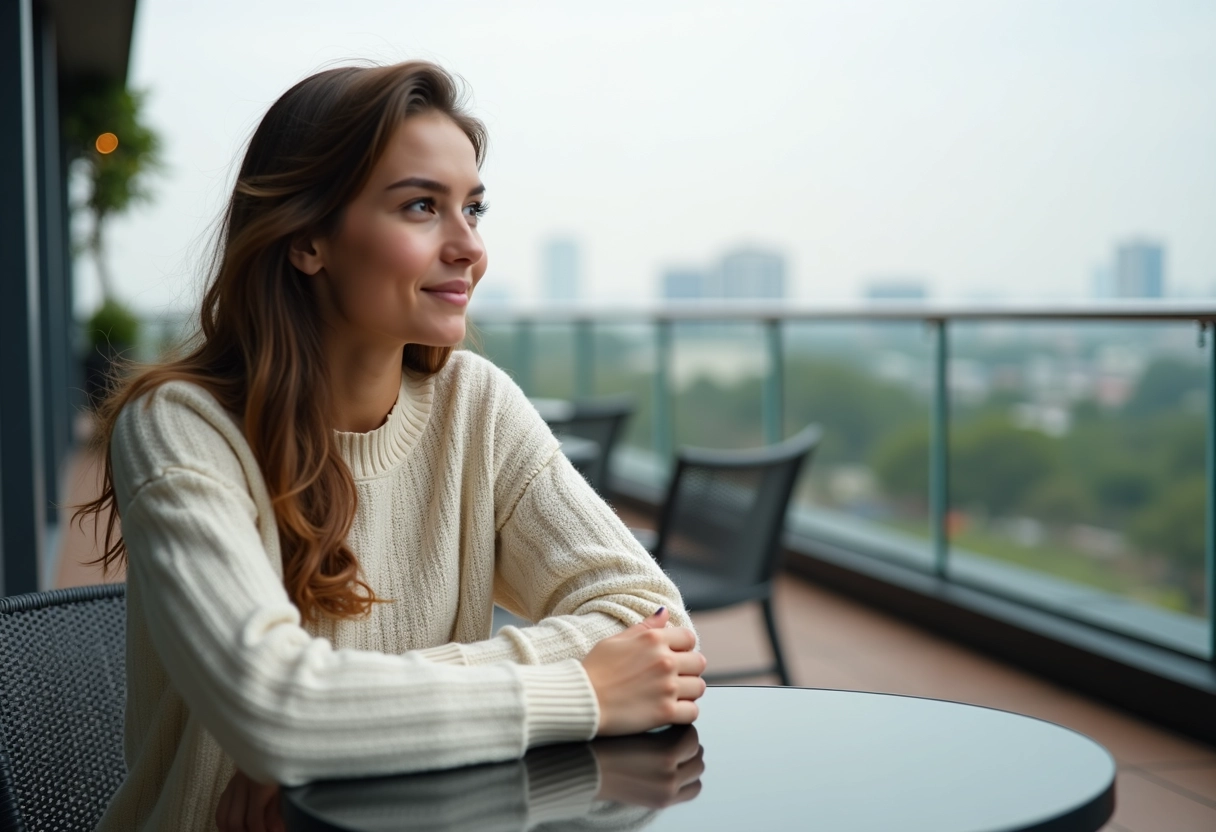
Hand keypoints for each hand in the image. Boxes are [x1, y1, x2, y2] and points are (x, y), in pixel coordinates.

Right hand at [215, 768, 283, 831]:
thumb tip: (276, 831)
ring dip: (230, 830)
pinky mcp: (229, 785)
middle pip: (234, 821)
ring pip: (223, 816)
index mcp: (259, 785)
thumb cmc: (280, 768)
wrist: (270, 747)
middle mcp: (242, 785)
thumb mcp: (284, 788)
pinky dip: (224, 823)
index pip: (254, 819)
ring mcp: (233, 784)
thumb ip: (277, 810)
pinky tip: (231, 828)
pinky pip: (220, 809)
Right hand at [581, 607, 707, 735]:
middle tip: (674, 676)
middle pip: (699, 663)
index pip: (689, 638)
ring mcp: (667, 687)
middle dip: (689, 669)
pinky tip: (672, 710)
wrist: (581, 699)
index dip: (683, 647)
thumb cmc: (594, 669)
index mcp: (654, 640)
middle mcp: (665, 661)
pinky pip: (693, 712)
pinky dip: (685, 712)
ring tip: (673, 694)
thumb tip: (664, 612)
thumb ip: (645, 627)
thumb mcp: (616, 640)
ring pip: (699, 688)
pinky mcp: (665, 712)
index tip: (675, 655)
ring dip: (689, 691)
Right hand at [593, 724, 704, 807]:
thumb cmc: (608, 744)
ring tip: (677, 755)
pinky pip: (693, 790)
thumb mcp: (638, 728)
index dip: (684, 728)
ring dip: (691, 761)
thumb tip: (680, 722)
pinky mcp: (664, 801)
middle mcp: (670, 775)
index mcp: (666, 753)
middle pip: (698, 754)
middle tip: (677, 739)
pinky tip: (677, 771)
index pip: (692, 736)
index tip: (675, 725)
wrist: (591, 771)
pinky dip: (689, 779)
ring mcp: (668, 791)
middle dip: (689, 744)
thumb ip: (663, 727)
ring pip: (698, 771)